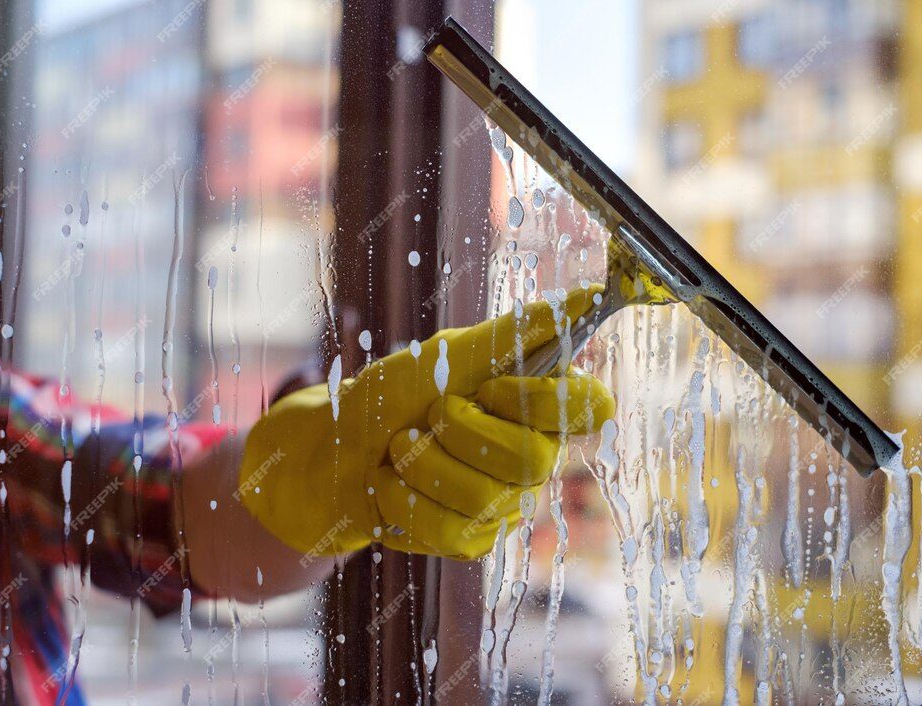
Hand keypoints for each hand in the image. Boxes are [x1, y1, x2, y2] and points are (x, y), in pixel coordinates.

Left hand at [237, 287, 614, 559]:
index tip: (490, 388)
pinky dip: (404, 499)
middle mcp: (532, 457)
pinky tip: (389, 484)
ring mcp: (503, 504)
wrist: (330, 447)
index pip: (590, 406)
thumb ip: (518, 332)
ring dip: (422, 464)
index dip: (545, 400)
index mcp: (537, 406)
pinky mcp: (469, 541)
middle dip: (462, 431)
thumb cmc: (393, 396)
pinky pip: (450, 530)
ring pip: (485, 498)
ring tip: (398, 448)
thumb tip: (587, 296)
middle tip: (429, 414)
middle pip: (534, 459)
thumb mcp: (451, 355)